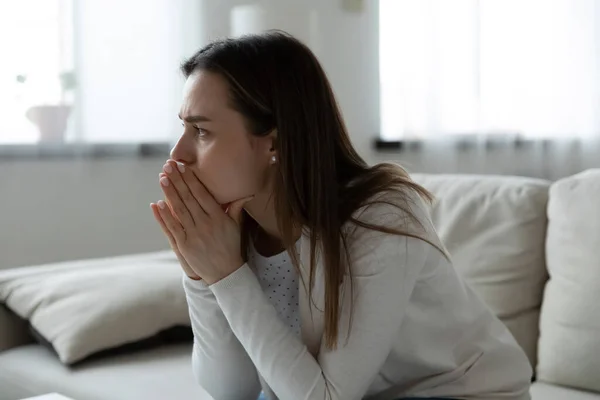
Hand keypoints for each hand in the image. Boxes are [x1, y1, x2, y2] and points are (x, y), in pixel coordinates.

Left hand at [150, 159, 253, 284]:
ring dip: (169, 193)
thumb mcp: (236, 226)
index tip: (183, 166)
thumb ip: (237, 208)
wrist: (226, 273)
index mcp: (218, 217)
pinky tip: (158, 203)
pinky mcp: (184, 246)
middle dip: (177, 180)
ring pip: (179, 210)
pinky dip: (165, 216)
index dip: (191, 179)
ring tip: (162, 178)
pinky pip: (173, 227)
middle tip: (168, 166)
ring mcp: (194, 235)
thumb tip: (248, 193)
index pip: (202, 194)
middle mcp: (205, 224)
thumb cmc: (231, 247)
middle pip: (188, 198)